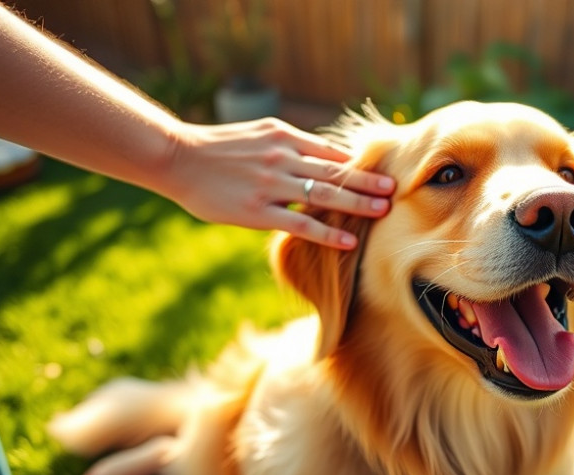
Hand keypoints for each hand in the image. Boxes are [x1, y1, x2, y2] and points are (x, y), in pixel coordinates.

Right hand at [162, 118, 394, 249]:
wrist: (177, 157)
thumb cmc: (218, 148)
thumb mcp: (259, 134)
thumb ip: (291, 143)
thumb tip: (323, 155)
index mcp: (284, 138)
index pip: (331, 153)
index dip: (359, 165)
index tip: (382, 172)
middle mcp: (283, 159)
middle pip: (336, 173)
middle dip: (368, 182)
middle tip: (395, 190)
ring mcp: (272, 185)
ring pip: (325, 196)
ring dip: (358, 204)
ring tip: (383, 211)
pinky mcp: (258, 211)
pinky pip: (301, 223)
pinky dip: (327, 233)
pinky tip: (348, 242)